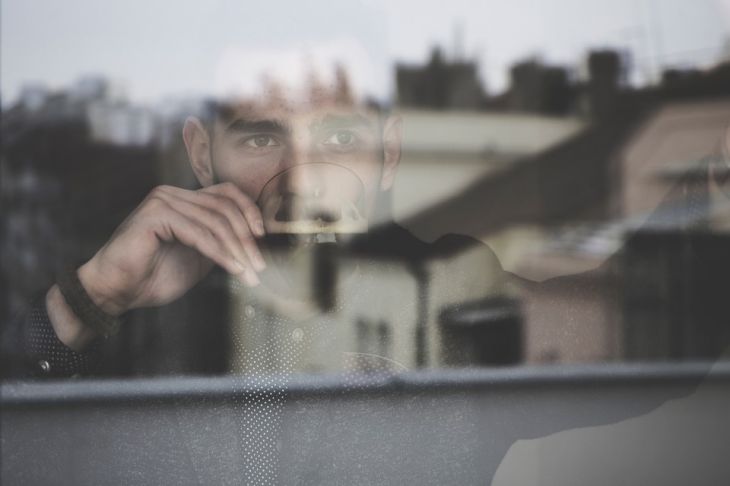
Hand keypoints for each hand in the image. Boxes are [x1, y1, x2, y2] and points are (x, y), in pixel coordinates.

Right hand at [77, 182, 265, 315]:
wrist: (118, 292)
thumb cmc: (155, 276)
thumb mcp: (199, 257)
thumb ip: (221, 242)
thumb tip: (256, 240)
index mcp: (183, 200)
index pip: (227, 193)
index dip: (249, 211)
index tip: (263, 237)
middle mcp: (173, 194)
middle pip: (225, 207)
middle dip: (247, 239)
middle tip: (259, 265)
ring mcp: (162, 201)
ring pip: (215, 221)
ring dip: (237, 250)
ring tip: (249, 272)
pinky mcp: (154, 215)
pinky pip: (198, 233)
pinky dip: (219, 252)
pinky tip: (233, 268)